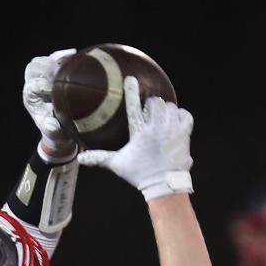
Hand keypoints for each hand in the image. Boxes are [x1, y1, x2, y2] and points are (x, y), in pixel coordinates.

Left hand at [23, 50, 77, 159]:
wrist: (63, 130)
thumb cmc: (59, 133)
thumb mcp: (57, 136)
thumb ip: (53, 131)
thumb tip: (52, 126)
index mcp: (31, 100)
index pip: (32, 86)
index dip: (44, 85)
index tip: (58, 88)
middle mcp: (32, 87)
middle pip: (32, 69)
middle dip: (47, 68)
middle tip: (63, 71)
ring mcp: (40, 79)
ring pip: (40, 61)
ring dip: (53, 60)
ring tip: (69, 61)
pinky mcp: (50, 73)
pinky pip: (52, 58)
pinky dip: (61, 56)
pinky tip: (73, 54)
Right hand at [78, 77, 192, 200]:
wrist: (164, 186)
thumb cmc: (139, 175)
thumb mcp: (118, 164)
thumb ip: (99, 157)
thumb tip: (81, 158)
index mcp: (138, 132)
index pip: (132, 106)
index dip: (131, 90)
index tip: (131, 79)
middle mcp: (156, 128)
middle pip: (156, 102)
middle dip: (153, 105)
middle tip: (151, 114)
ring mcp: (171, 130)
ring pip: (171, 106)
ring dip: (166, 111)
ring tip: (162, 120)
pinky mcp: (184, 134)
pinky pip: (185, 115)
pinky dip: (181, 116)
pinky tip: (176, 121)